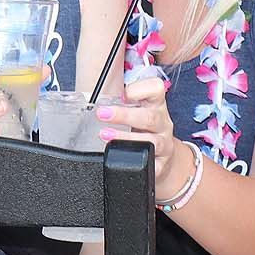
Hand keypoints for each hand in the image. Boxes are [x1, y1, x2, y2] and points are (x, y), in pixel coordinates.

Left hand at [96, 76, 189, 196]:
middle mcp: (162, 122)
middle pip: (150, 117)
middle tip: (102, 114)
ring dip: (126, 138)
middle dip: (124, 115)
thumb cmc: (142, 127)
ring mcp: (164, 144)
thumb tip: (91, 93)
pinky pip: (151, 165)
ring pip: (152, 141)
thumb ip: (119, 99)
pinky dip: (137, 163)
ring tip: (105, 135)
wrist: (160, 156)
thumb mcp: (136, 109)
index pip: (155, 88)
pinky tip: (121, 159)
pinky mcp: (160, 164)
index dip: (139, 89)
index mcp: (156, 104)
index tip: (122, 94)